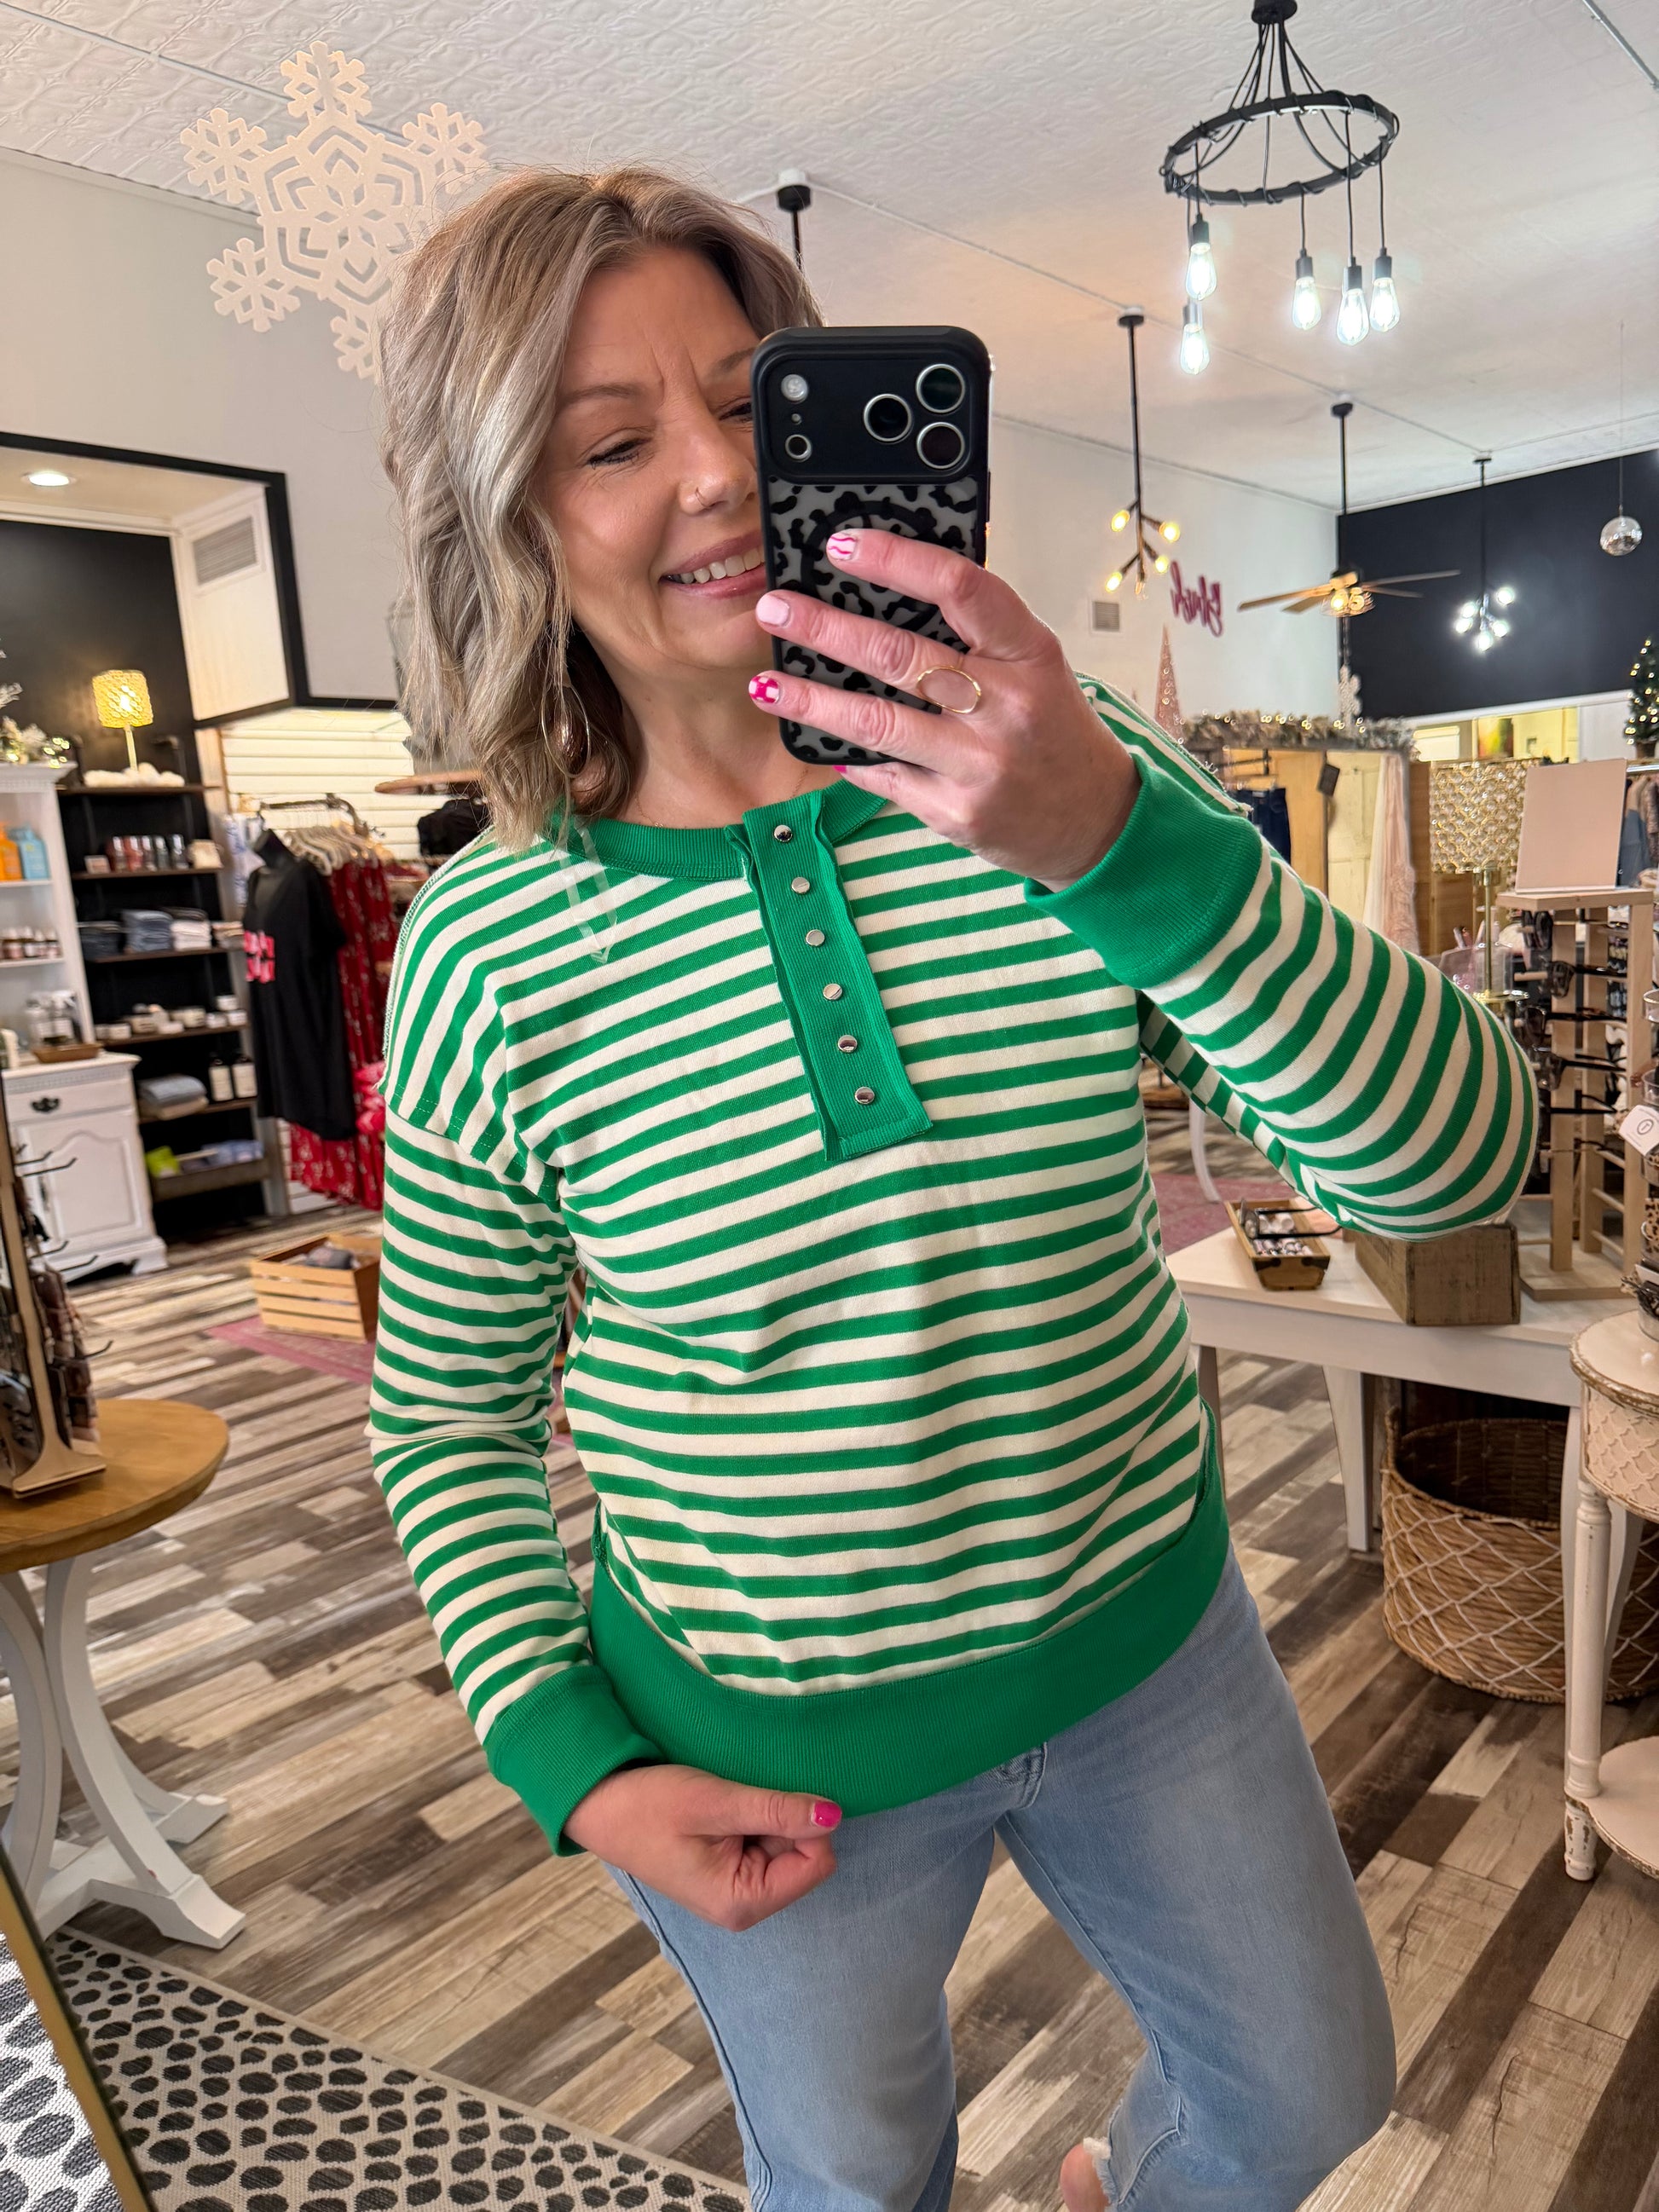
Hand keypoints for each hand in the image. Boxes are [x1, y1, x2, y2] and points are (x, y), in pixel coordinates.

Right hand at [564, 1763, 841, 1930]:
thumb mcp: (715, 1802)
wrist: (598, 1805)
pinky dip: (753, 1817)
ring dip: (767, 1815)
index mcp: (744, 1902)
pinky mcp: (728, 1870)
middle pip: (804, 1855)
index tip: (768, 1797)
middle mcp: (746, 1905)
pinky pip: (764, 1841)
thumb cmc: (649, 1806)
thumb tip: (834, 1815)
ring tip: (726, 1800)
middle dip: (784, 1819)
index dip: (806, 1823)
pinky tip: (723, 1806)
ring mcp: (737, 1888)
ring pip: (786, 1843)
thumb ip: (776, 1810)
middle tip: (738, 1799)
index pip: (818, 1862)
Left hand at [749, 531, 1140, 889]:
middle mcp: (1005, 707)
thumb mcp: (1033, 664)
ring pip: (877, 723)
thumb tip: (885, 586)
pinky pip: (883, 774)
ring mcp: (978, 764)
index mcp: (1028, 653)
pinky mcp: (954, 812)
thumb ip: (976, 629)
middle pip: (901, 656)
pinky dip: (845, 754)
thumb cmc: (1051, 728)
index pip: (960, 588)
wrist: (1091, 820)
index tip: (843, 546)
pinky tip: (814, 736)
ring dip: (812, 699)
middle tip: (776, 609)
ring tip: (766, 683)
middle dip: (826, 629)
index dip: (896, 560)